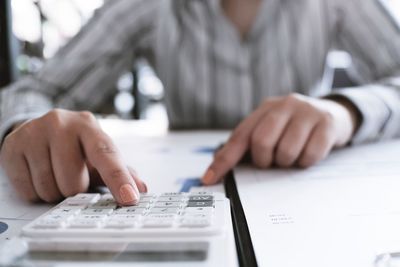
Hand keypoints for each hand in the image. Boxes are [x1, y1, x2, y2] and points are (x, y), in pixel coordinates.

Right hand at [0, 109, 146, 204]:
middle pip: (74, 182)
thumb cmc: (74, 145)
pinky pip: (28, 190)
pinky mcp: (12, 147)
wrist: (37, 130)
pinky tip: (38, 174)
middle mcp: (61, 124)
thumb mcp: (98, 153)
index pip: (107, 154)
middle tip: (72, 176)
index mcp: (88, 126)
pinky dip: (36, 192)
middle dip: (75, 190)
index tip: (130, 198)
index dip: (119, 179)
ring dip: (55, 192)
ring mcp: (34, 133)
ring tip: (55, 174)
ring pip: (49, 189)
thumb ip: (121, 170)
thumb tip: (141, 188)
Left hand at [202, 94, 357, 183]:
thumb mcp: (272, 128)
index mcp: (264, 109)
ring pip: (286, 151)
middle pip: (261, 142)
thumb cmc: (295, 127)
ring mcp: (306, 112)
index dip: (223, 160)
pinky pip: (310, 155)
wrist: (335, 113)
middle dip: (265, 161)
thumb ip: (249, 143)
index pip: (239, 137)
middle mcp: (283, 105)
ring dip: (287, 163)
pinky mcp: (326, 123)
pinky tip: (309, 153)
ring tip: (292, 155)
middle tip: (273, 161)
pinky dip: (306, 162)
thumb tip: (219, 167)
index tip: (209, 179)